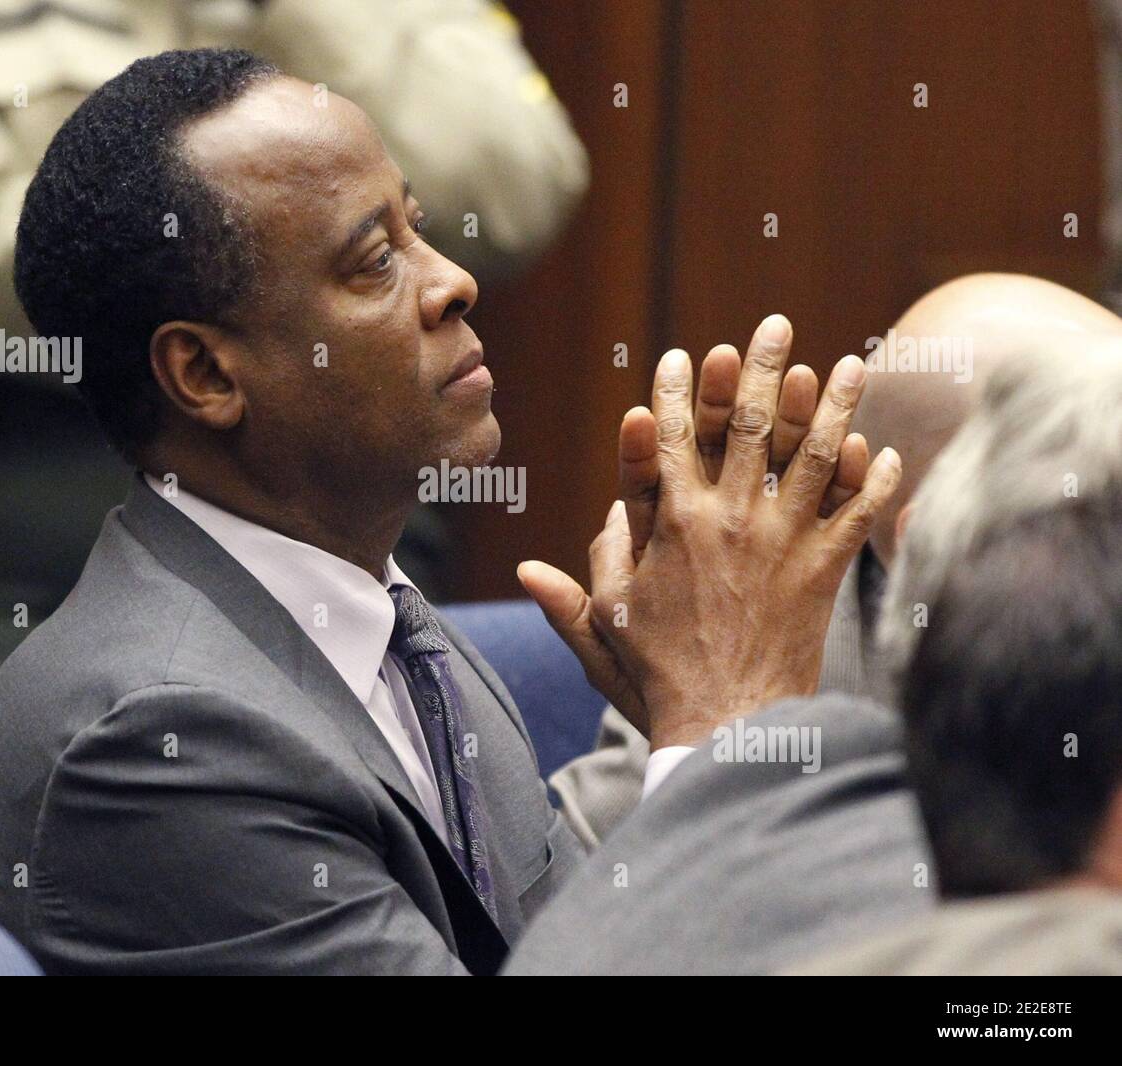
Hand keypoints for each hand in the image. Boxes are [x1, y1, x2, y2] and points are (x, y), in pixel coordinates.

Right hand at [520, 315, 899, 746]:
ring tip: (847, 362)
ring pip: (813, 455)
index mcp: (674, 524)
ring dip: (830, 404)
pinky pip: (857, 517)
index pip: (672, 440)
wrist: (730, 725)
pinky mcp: (822, 572)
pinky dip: (875, 483)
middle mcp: (731, 519)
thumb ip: (569, 593)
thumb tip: (528, 571)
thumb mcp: (604, 628)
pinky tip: (887, 450)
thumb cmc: (660, 675)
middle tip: (771, 325)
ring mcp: (783, 541)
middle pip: (747, 426)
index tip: (679, 356)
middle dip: (757, 369)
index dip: (675, 394)